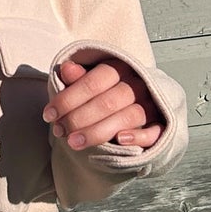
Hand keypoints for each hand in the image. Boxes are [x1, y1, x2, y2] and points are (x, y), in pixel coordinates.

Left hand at [42, 52, 165, 151]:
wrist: (138, 100)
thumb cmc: (107, 92)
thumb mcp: (91, 80)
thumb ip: (79, 77)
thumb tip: (65, 69)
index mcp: (119, 68)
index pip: (93, 82)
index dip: (68, 99)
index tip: (49, 115)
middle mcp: (137, 84)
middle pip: (107, 102)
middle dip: (79, 119)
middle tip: (59, 132)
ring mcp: (151, 104)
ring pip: (128, 117)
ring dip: (98, 131)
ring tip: (73, 143)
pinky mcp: (161, 124)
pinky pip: (155, 131)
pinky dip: (139, 136)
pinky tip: (119, 141)